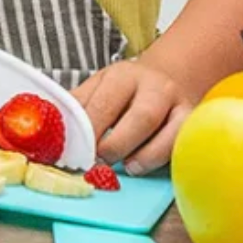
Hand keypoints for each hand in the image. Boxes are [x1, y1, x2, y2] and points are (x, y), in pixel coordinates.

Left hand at [72, 57, 193, 173]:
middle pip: (139, 118)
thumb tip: (47, 125)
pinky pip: (182, 145)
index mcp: (122, 75)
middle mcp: (154, 87)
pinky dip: (162, 160)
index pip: (103, 104)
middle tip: (98, 161)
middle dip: (116, 144)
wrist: (168, 77)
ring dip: (142, 156)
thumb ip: (77, 105)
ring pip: (167, 133)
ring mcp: (179, 105)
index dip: (88, 130)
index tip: (74, 150)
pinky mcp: (194, 123)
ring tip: (124, 167)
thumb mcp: (98, 87)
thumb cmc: (125, 89)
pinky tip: (142, 165)